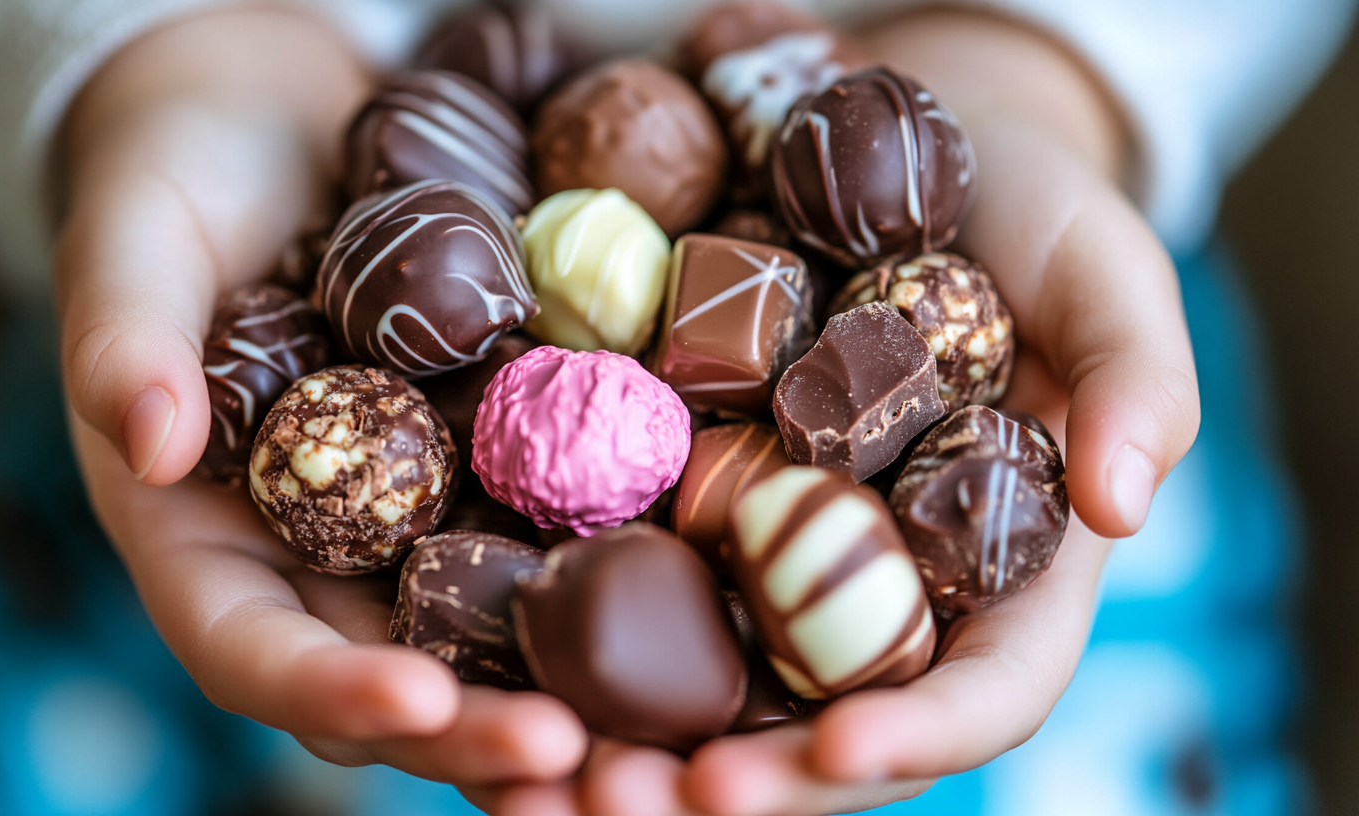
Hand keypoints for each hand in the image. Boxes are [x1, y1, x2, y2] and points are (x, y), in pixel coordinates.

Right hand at [56, 9, 586, 786]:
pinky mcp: (499, 459)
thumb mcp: (133, 237)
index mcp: (209, 536)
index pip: (251, 648)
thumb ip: (124, 339)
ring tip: (646, 721)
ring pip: (487, 632)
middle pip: (389, 676)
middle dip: (473, 729)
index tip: (415, 702)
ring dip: (564, 685)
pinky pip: (556, 526)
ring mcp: (418, 513)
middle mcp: (321, 552)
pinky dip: (615, 573)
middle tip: (567, 755)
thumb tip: (147, 445)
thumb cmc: (180, 175)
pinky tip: (691, 587)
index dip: (327, 690)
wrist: (283, 120)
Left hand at [461, 10, 1199, 814]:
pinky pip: (626, 592)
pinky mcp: (681, 508)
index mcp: (998, 573)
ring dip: (627, 749)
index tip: (843, 747)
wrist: (887, 156)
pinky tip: (494, 669)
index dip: (919, 734)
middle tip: (639, 799)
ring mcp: (771, 560)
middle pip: (819, 728)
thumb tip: (1127, 501)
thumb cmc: (1022, 212)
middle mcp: (878, 593)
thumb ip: (1139, 375)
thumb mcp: (1101, 264)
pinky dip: (566, 647)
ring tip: (543, 776)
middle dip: (741, 782)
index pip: (980, 691)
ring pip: (709, 692)